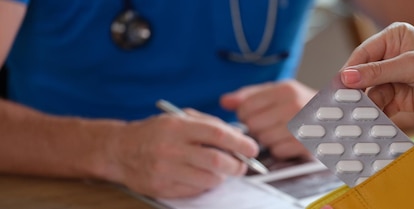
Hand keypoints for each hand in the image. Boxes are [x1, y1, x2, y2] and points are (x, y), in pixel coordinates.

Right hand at [104, 109, 258, 197]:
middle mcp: (171, 148)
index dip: (240, 143)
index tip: (253, 148)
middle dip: (236, 165)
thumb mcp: (179, 119)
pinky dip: (205, 184)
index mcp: (178, 127)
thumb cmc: (156, 133)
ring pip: (209, 179)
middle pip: (217, 161)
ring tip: (220, 171)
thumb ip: (208, 125)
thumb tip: (238, 137)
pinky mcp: (162, 188)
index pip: (218, 134)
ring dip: (222, 177)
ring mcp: (165, 170)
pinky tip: (201, 176)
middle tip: (242, 165)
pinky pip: (195, 190)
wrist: (120, 150)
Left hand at [221, 80, 314, 159]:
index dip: (246, 114)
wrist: (335, 117)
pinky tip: (289, 141)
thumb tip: (224, 102)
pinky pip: (278, 151)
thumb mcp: (276, 92)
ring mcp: (302, 125)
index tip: (256, 114)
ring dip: (268, 139)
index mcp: (286, 89)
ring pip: (264, 140)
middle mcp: (295, 105)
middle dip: (258, 127)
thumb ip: (248, 96)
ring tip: (282, 131)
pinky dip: (280, 149)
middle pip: (253, 125)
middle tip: (271, 124)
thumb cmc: (301, 104)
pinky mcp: (306, 144)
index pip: (245, 108)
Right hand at [340, 22, 413, 122]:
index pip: (363, 54)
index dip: (350, 71)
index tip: (338, 87)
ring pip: (371, 94)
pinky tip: (369, 123)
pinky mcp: (401, 98)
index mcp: (394, 38)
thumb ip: (377, 73)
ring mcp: (396, 78)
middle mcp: (392, 57)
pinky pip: (381, 107)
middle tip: (341, 105)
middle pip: (364, 75)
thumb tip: (346, 77)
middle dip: (355, 91)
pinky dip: (375, 116)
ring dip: (364, 107)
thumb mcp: (410, 66)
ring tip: (354, 118)